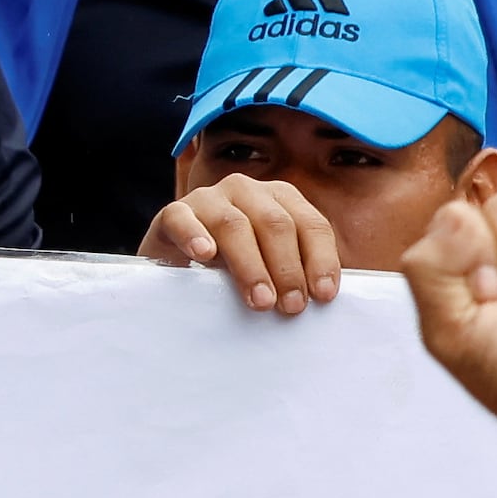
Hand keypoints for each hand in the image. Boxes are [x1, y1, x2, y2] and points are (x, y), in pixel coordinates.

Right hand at [146, 174, 350, 316]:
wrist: (177, 267)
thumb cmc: (234, 270)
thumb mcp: (271, 266)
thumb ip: (296, 273)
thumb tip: (324, 299)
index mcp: (279, 198)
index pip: (311, 224)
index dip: (321, 259)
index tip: (323, 295)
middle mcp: (246, 190)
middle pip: (275, 224)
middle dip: (287, 268)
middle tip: (290, 306)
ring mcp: (208, 198)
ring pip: (234, 224)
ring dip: (250, 265)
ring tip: (259, 300)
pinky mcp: (173, 213)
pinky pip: (181, 218)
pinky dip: (194, 235)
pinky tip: (203, 254)